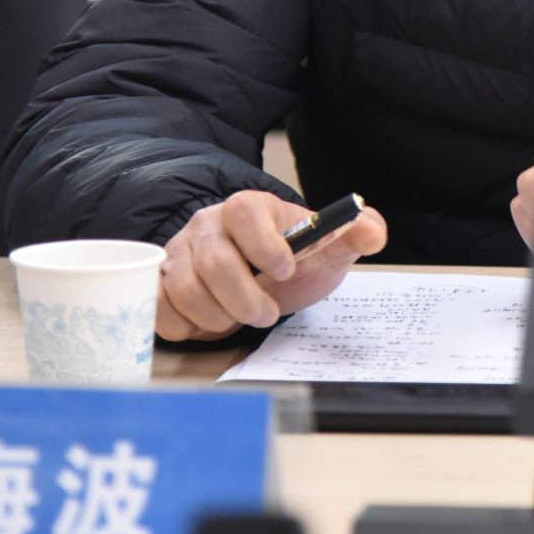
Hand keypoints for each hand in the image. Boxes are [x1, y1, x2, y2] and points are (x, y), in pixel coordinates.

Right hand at [156, 189, 386, 340]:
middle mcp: (207, 225)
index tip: (286, 271)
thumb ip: (352, 237)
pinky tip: (209, 321)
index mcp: (248, 208)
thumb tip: (374, 231)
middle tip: (269, 313)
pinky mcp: (159, 282)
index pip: (243, 212)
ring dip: (218, 316)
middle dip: (245, 298)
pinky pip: (160, 308)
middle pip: (213, 261)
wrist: (257, 275)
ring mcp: (178, 253)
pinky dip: (186, 325)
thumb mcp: (327, 250)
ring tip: (241, 318)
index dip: (263, 244)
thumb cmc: (292, 259)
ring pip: (185, 289)